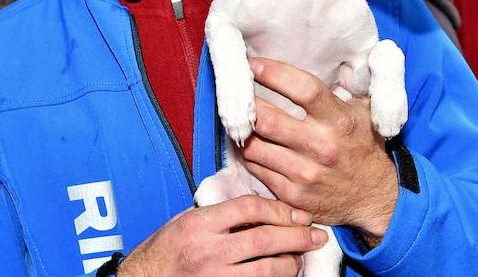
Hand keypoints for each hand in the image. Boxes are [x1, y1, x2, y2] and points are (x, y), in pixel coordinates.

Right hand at [117, 195, 326, 275]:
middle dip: (297, 236)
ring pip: (267, 269)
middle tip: (316, 235)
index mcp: (200, 225)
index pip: (249, 207)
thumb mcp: (185, 222)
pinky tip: (283, 276)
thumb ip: (219, 214)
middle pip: (265, 239)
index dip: (278, 209)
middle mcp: (208, 251)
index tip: (295, 213)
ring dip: (291, 263)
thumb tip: (260, 209)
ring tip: (301, 259)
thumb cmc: (161, 253)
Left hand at [240, 58, 398, 240]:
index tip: (254, 64)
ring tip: (237, 117)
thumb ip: (347, 85)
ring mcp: (306, 173)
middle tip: (235, 92)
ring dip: (242, 130)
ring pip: (255, 147)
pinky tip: (247, 142)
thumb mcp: (365, 111)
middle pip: (269, 120)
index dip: (275, 74)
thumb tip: (322, 54)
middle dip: (246, 104)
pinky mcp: (293, 195)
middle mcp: (322, 146)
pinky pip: (257, 170)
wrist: (376, 197)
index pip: (304, 89)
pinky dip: (247, 154)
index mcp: (339, 120)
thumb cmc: (365, 145)